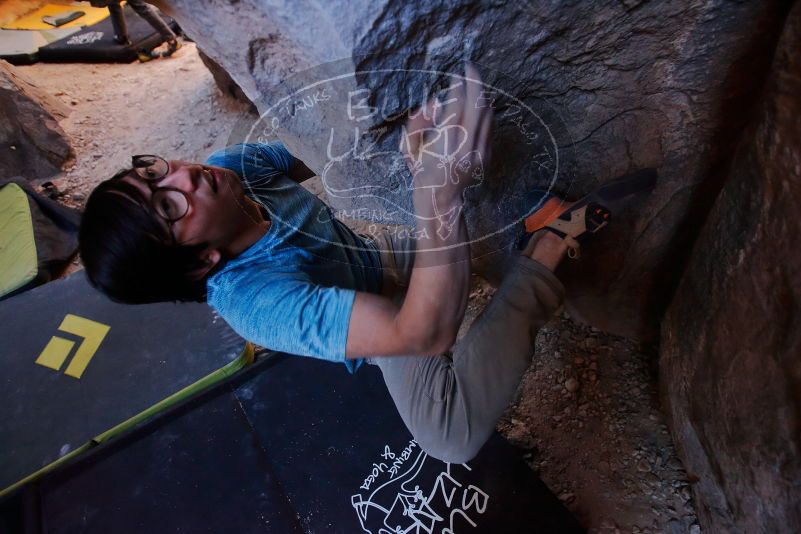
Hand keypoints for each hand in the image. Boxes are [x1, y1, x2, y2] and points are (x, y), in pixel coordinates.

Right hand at [401, 64, 492, 207]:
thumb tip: (434, 103)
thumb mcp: (409, 149)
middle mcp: (465, 148)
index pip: (455, 106)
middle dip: (474, 82)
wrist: (442, 200)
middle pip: (476, 105)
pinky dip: (486, 111)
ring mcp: (479, 153)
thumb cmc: (422, 173)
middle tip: (470, 68)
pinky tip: (480, 104)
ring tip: (474, 83)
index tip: (454, 77)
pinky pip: (490, 126)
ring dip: (481, 95)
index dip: (456, 87)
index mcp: (443, 146)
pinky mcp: (487, 156)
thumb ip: (417, 124)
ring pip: (487, 114)